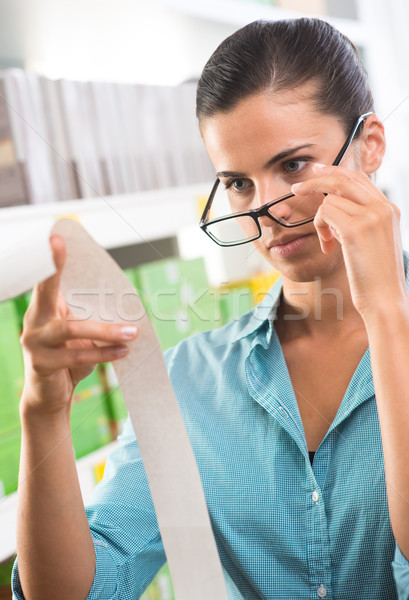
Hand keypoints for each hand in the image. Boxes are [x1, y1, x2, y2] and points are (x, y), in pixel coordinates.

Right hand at [20, 234, 137, 417]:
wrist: (50, 395)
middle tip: (58, 245)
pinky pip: (77, 356)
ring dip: (106, 330)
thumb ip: (94, 318)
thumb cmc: (69, 358)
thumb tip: (129, 307)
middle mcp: (34, 319)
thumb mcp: (81, 335)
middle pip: (44, 291)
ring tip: (133, 332)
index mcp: (45, 308)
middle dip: (51, 267)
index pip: (48, 279)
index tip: (55, 237)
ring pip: (71, 328)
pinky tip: (123, 351)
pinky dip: (104, 353)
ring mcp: (34, 342)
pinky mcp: (42, 364)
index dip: (51, 259)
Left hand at [291, 163, 406, 316]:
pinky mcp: (356, 228)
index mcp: (390, 209)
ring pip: (330, 199)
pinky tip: (328, 246)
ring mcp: (371, 216)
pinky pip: (325, 212)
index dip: (335, 172)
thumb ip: (361, 221)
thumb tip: (334, 206)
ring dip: (320, 220)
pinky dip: (320, 228)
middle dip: (316, 180)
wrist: (385, 300)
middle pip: (343, 178)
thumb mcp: (374, 242)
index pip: (359, 178)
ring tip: (328, 241)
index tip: (317, 172)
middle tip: (296, 188)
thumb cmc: (376, 277)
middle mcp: (383, 207)